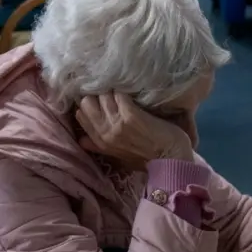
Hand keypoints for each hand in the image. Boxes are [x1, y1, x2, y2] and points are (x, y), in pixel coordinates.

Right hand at [75, 92, 193, 172]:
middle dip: (98, 95)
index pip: (80, 115)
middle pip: (86, 102)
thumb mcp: (118, 155)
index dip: (89, 105)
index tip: (99, 100)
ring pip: (103, 96)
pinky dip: (125, 92)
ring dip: (113, 92)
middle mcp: (105, 133)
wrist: (172, 159)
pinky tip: (133, 95)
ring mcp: (117, 124)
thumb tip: (81, 140)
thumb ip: (98, 146)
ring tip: (124, 95)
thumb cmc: (147, 157)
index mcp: (100, 142)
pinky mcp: (132, 116)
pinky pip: (119, 95)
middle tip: (112, 96)